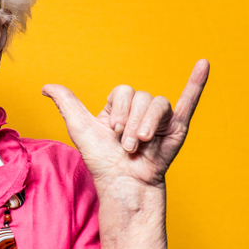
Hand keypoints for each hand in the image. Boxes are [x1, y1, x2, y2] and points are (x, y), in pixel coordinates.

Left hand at [41, 60, 208, 189]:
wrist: (124, 184)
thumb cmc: (101, 159)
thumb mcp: (79, 127)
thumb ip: (66, 103)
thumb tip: (45, 86)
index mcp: (120, 105)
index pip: (124, 91)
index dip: (118, 109)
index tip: (112, 131)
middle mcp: (140, 109)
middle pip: (142, 97)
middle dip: (131, 122)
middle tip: (127, 145)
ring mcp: (160, 118)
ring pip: (159, 103)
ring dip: (147, 125)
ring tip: (141, 145)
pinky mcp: (177, 127)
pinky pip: (190, 100)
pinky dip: (197, 83)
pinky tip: (203, 64)